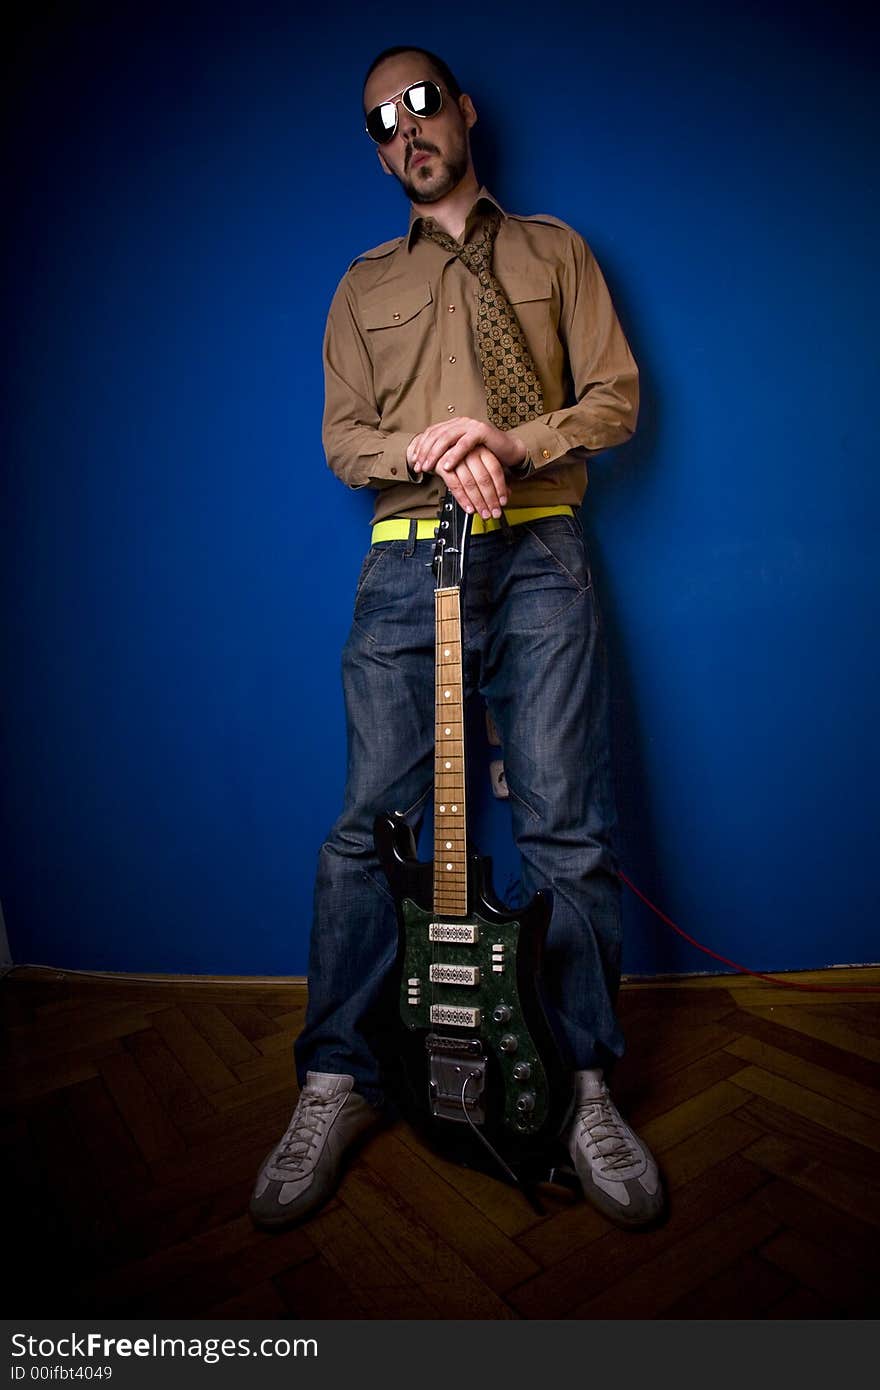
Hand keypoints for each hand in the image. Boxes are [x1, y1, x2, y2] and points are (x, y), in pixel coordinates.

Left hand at [407, 417, 526, 481]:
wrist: (508, 450)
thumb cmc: (485, 453)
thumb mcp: (461, 454)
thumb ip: (446, 454)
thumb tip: (426, 464)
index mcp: (453, 425)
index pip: (431, 433)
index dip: (421, 447)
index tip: (414, 462)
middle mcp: (460, 422)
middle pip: (436, 435)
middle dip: (425, 452)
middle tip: (419, 467)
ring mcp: (470, 425)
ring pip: (447, 438)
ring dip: (435, 454)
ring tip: (429, 467)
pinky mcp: (481, 431)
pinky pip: (464, 443)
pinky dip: (454, 455)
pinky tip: (447, 465)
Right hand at [414, 445, 504, 517]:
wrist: (436, 444)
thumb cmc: (459, 456)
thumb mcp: (479, 463)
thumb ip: (492, 478)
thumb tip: (506, 494)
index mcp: (482, 449)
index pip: (495, 470)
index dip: (500, 488)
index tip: (502, 502)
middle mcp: (470, 451)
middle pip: (484, 479)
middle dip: (490, 499)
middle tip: (494, 512)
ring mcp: (455, 458)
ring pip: (470, 483)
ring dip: (477, 502)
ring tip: (483, 513)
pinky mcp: (442, 465)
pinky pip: (454, 485)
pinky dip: (462, 499)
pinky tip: (469, 508)